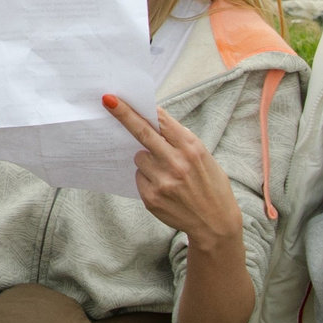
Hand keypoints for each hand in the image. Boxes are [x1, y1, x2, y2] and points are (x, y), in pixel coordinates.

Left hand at [102, 94, 241, 251]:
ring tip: (168, 173)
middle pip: (142, 133)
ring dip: (148, 160)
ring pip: (139, 157)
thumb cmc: (210, 185)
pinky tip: (165, 188)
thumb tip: (153, 120)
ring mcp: (162, 181)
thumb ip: (180, 140)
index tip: (117, 99)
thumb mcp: (204, 157)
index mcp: (192, 148)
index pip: (161, 121)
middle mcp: (176, 163)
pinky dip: (147, 178)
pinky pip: (139, 177)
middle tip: (107, 101)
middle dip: (123, 114)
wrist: (215, 223)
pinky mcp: (150, 197)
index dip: (138, 108)